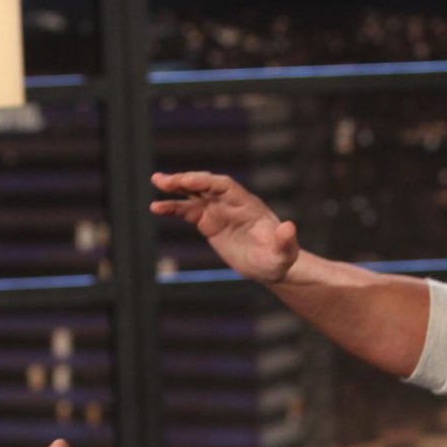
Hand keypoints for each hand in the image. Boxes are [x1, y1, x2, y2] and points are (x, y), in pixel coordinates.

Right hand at [148, 171, 300, 283]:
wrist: (271, 265)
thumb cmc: (279, 259)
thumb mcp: (284, 253)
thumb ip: (286, 240)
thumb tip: (289, 228)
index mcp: (247, 204)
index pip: (225, 186)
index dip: (206, 181)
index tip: (188, 182)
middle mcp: (231, 203)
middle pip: (206, 184)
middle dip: (186, 180)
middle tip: (163, 180)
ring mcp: (219, 211)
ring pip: (194, 194)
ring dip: (176, 188)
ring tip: (156, 182)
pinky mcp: (209, 222)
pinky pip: (188, 211)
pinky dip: (173, 208)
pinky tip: (156, 207)